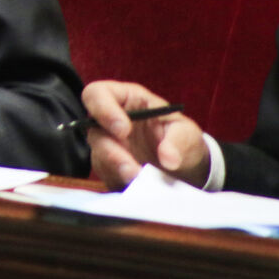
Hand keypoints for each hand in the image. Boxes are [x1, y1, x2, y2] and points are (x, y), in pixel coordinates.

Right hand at [82, 80, 207, 189]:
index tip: (123, 130)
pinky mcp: (109, 168)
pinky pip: (106, 175)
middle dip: (111, 151)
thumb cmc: (181, 138)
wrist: (184, 167)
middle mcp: (109, 121)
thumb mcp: (187, 133)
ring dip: (118, 170)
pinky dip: (122, 181)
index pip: (98, 94)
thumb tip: (168, 158)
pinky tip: (138, 184)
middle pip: (92, 129)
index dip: (103, 109)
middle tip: (132, 168)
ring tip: (141, 180)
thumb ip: (178, 141)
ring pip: (98, 155)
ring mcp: (107, 145)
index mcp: (126, 99)